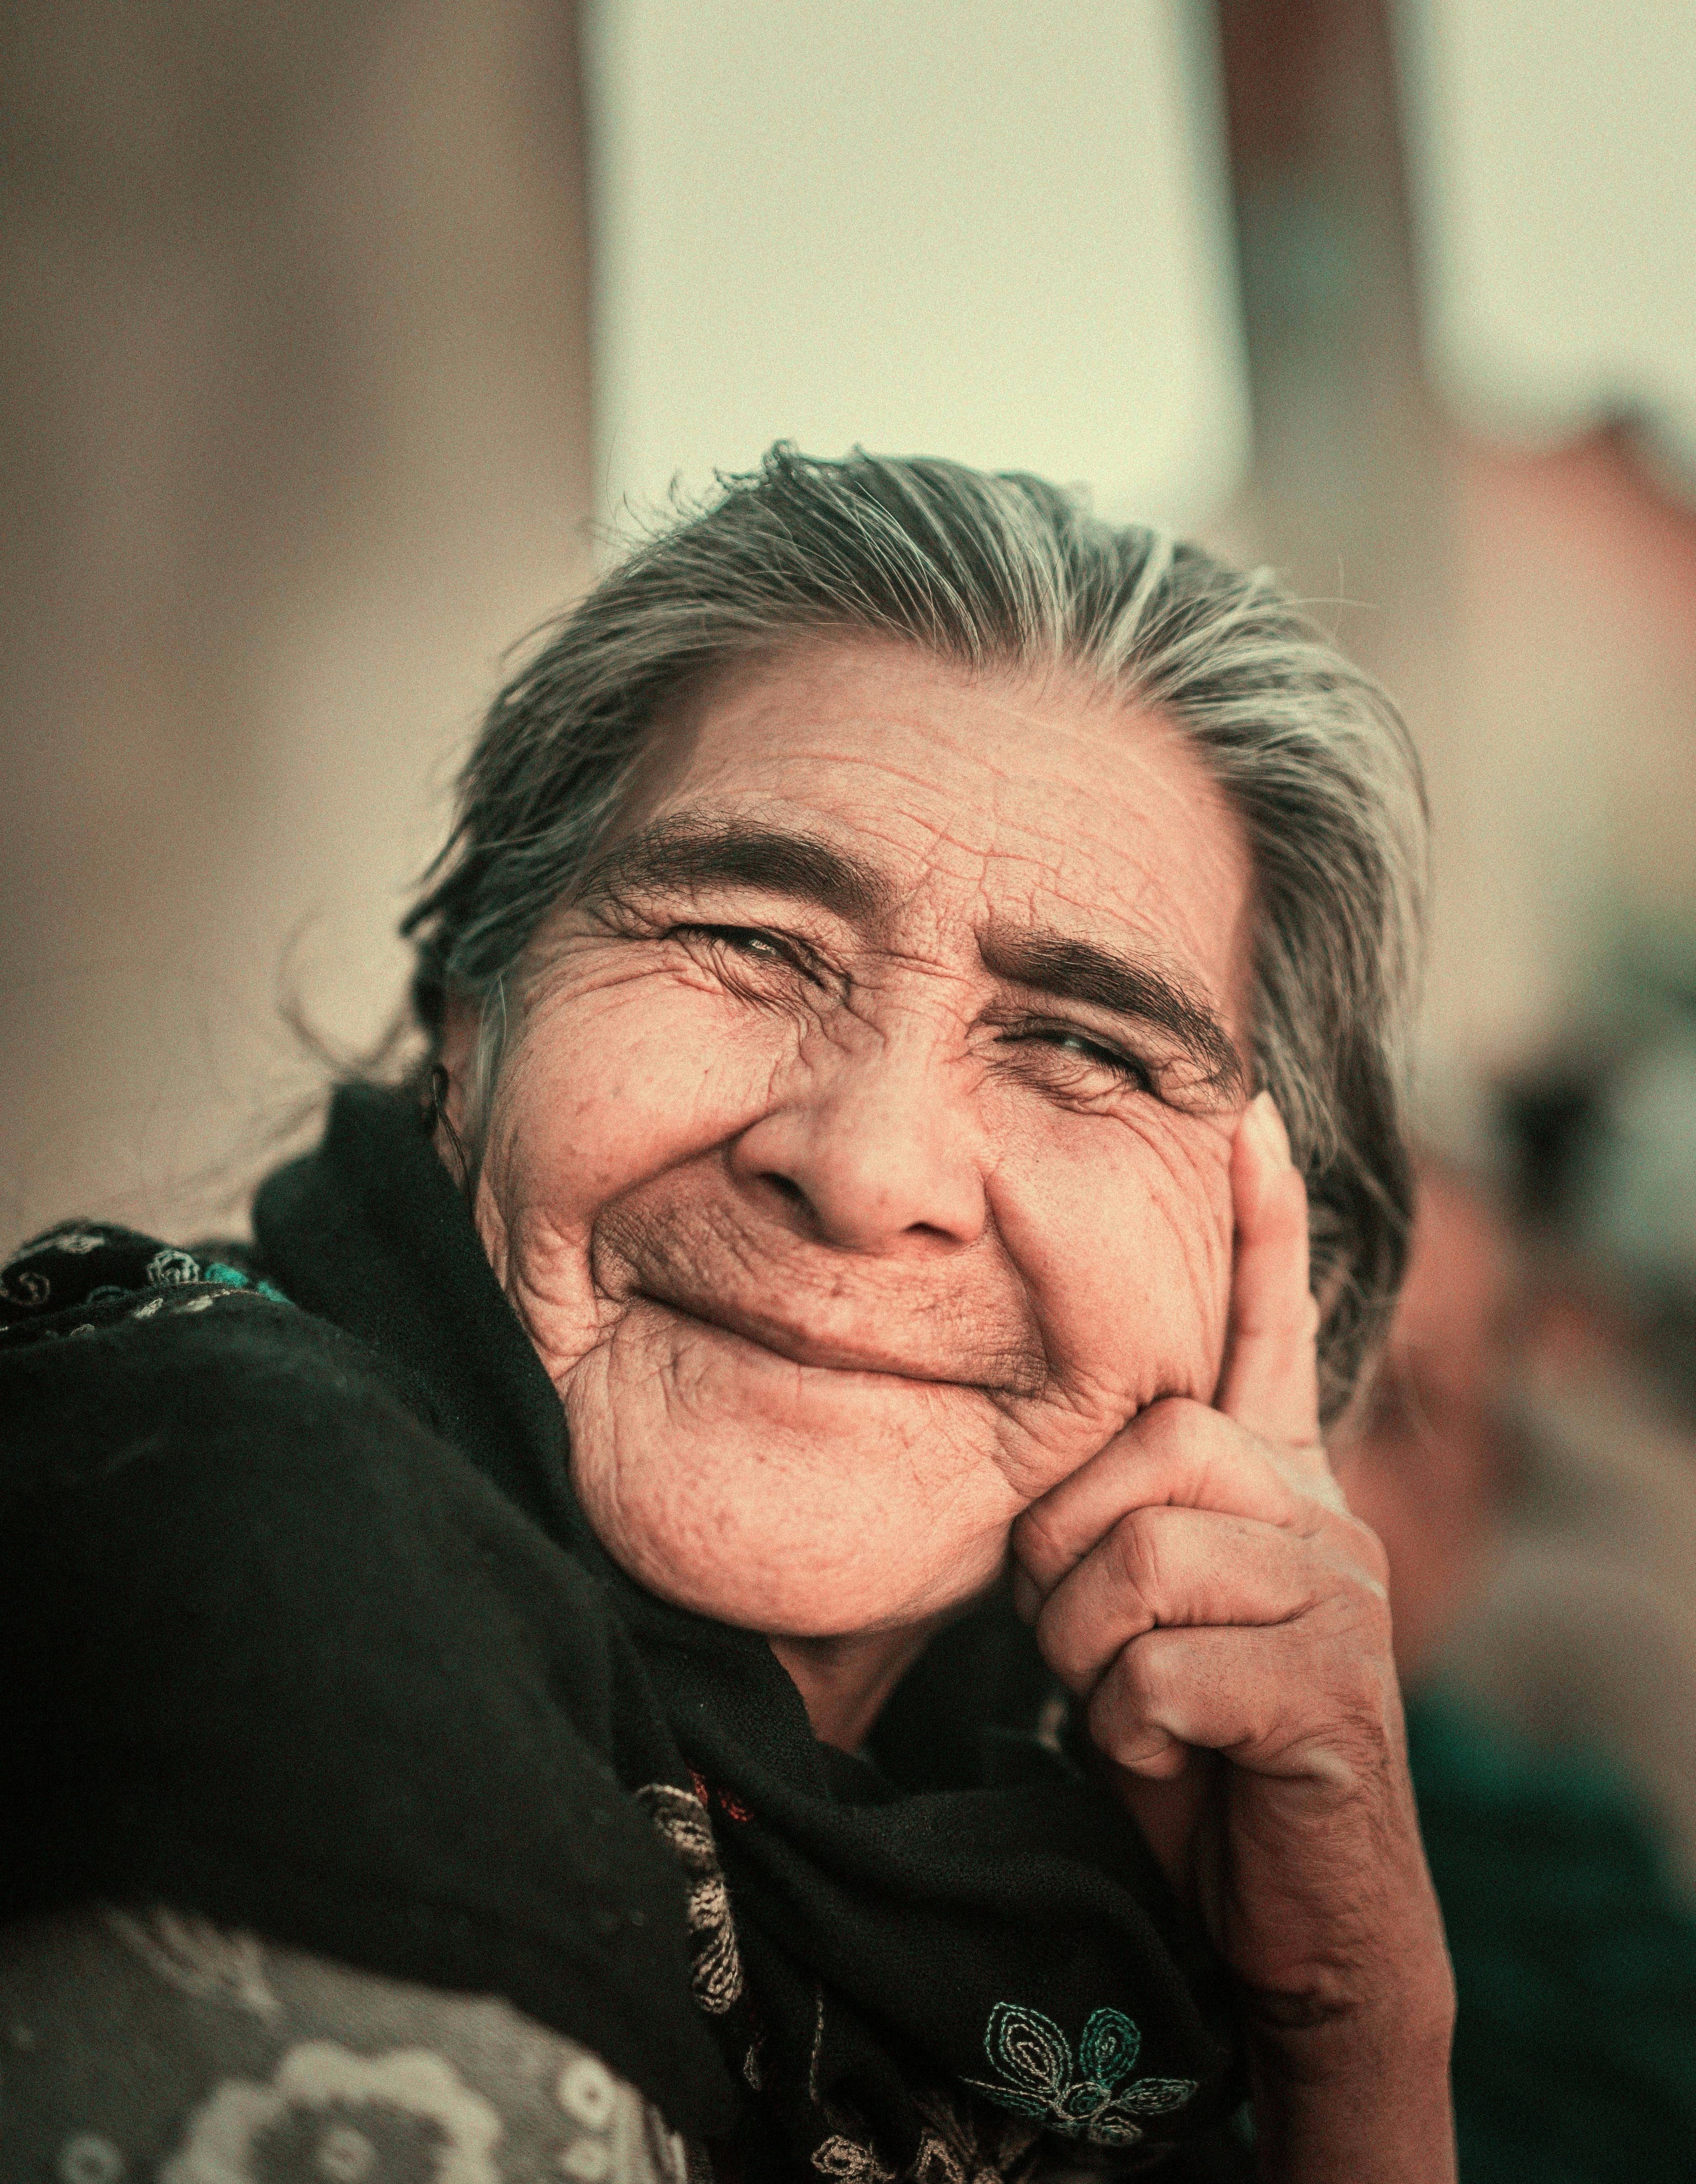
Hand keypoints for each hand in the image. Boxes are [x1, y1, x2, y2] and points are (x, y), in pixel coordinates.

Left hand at [1010, 1093, 1454, 2180]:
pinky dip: (1126, 1729)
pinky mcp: (1332, 1688)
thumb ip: (1123, 1524)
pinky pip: (1156, 1667)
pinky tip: (1174, 1759)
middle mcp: (1320, 1511)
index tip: (1246, 1107)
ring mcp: (1338, 1595)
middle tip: (1082, 1642)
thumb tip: (1064, 1468)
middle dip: (1065, 1553)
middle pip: (1146, 1443)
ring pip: (1138, 1557)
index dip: (1259, 1218)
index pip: (1271, 1322)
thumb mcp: (1139, 1618)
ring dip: (1086, 1652)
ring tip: (1129, 1708)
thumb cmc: (1191, 1754)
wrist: (1289, 1919)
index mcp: (1273, 1481)